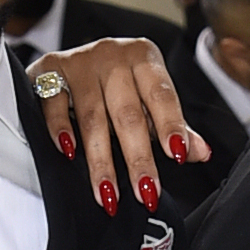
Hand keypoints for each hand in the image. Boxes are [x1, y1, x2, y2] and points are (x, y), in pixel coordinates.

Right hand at [26, 37, 209, 218]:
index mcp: (144, 58)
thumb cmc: (117, 85)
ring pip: (92, 117)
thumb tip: (201, 153)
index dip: (170, 125)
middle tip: (145, 192)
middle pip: (128, 113)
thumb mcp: (148, 101)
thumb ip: (174, 127)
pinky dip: (60, 128)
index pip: (162, 95)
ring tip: (107, 194)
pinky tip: (68, 153)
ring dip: (100, 160)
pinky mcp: (48, 69)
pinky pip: (54, 102)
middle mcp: (113, 55)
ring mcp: (79, 61)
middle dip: (138, 158)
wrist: (70, 60)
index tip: (177, 156)